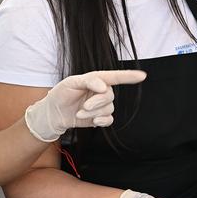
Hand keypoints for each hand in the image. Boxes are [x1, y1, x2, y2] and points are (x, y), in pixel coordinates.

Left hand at [23, 69, 147, 142]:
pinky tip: (93, 122)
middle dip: (97, 102)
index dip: (129, 76)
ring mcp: (101, 105)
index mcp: (96, 80)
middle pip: (110, 96)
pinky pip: (109, 119)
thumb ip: (89, 81)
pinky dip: (102, 121)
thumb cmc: (60, 94)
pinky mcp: (99, 118)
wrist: (53, 113)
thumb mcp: (71, 82)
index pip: (115, 77)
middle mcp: (101, 92)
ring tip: (80, 112)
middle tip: (84, 106)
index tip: (142, 76)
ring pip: (109, 109)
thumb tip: (104, 86)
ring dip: (94, 113)